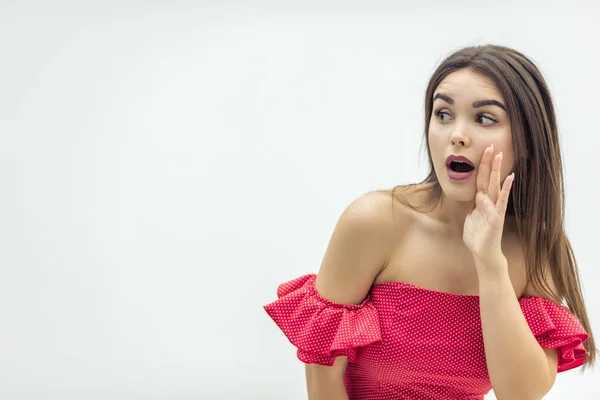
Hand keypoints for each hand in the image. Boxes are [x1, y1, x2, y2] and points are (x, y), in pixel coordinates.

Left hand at [463, 144, 514, 268]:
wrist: (483, 253)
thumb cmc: (478, 235)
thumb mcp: (470, 216)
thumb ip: (473, 204)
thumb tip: (474, 194)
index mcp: (482, 201)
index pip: (481, 180)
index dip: (481, 167)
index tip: (482, 151)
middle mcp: (489, 202)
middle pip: (488, 179)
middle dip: (489, 163)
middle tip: (491, 145)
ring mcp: (494, 209)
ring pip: (494, 186)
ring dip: (496, 171)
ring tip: (498, 156)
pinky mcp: (496, 218)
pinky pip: (501, 202)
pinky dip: (505, 190)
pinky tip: (509, 178)